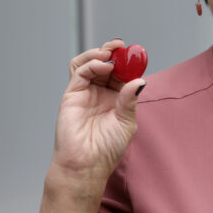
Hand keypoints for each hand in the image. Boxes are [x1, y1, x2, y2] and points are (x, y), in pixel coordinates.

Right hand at [50, 39, 145, 190]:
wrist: (87, 164)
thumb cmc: (107, 149)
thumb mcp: (126, 122)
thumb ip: (130, 99)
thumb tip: (140, 80)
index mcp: (115, 98)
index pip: (121, 73)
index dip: (127, 62)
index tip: (136, 53)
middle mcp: (99, 93)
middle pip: (105, 64)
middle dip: (114, 53)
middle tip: (122, 47)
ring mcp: (85, 92)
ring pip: (90, 63)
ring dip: (100, 54)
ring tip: (111, 53)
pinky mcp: (72, 94)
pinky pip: (80, 72)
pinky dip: (92, 63)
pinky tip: (104, 65)